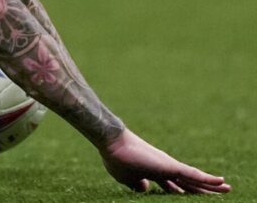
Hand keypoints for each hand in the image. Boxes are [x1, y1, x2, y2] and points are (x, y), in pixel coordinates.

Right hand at [100, 130, 229, 193]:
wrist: (112, 143)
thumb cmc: (116, 159)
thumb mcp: (126, 178)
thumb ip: (136, 184)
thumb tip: (144, 188)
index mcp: (153, 174)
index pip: (173, 186)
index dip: (183, 192)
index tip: (189, 197)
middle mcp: (164, 169)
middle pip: (188, 183)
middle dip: (203, 190)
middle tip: (219, 192)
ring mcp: (168, 167)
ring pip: (195, 179)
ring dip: (211, 186)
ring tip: (227, 188)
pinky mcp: (171, 166)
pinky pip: (193, 175)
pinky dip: (207, 179)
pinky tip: (220, 182)